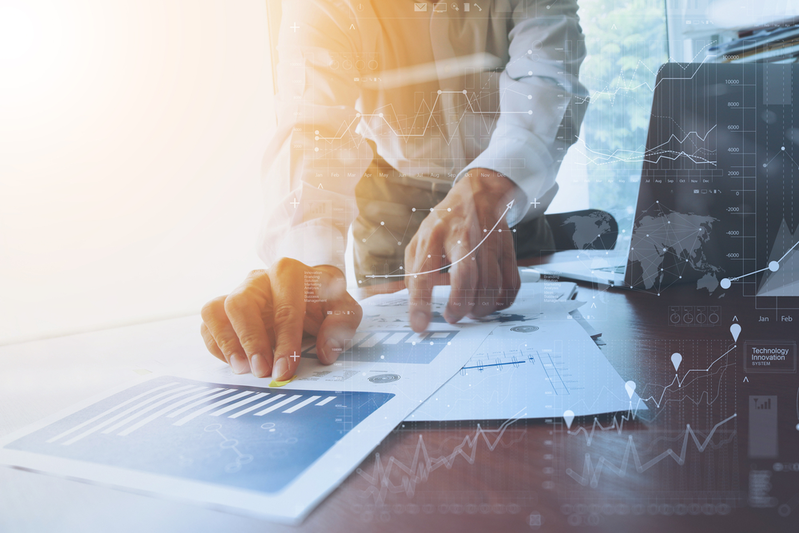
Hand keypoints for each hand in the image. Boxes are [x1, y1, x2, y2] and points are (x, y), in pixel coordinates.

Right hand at [200, 259, 361, 379]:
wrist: (308, 288)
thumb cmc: (324, 300)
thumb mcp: (343, 309)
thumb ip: (340, 327)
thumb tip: (326, 353)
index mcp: (288, 272)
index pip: (284, 308)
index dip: (284, 343)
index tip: (285, 370)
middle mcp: (257, 278)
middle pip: (240, 304)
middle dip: (250, 341)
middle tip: (261, 371)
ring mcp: (237, 291)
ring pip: (215, 310)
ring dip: (226, 343)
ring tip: (242, 369)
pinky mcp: (223, 307)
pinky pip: (208, 323)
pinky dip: (216, 345)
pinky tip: (234, 362)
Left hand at [404, 168, 520, 331]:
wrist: (478, 193)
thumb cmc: (445, 223)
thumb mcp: (420, 240)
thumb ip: (414, 272)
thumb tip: (414, 306)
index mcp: (433, 235)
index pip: (424, 273)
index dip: (420, 303)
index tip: (420, 325)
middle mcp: (461, 236)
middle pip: (464, 277)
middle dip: (459, 305)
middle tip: (453, 317)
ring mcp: (488, 241)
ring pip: (491, 284)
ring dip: (480, 307)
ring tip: (471, 312)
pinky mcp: (507, 248)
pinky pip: (511, 283)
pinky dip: (502, 301)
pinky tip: (491, 303)